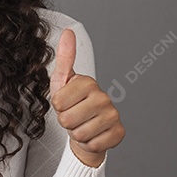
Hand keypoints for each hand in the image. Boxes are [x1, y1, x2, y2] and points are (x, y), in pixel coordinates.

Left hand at [49, 28, 124, 166]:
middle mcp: (104, 97)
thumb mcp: (61, 82)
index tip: (66, 104)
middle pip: (67, 120)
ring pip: (79, 134)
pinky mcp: (119, 133)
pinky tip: (93, 135)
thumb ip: (64, 58)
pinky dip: (88, 143)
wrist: (86, 129)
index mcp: (88, 83)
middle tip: (73, 116)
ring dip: (77, 133)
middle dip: (66, 122)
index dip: (57, 107)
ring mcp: (113, 116)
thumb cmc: (71, 105)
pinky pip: (93, 144)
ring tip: (82, 124)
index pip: (58, 103)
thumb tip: (68, 32)